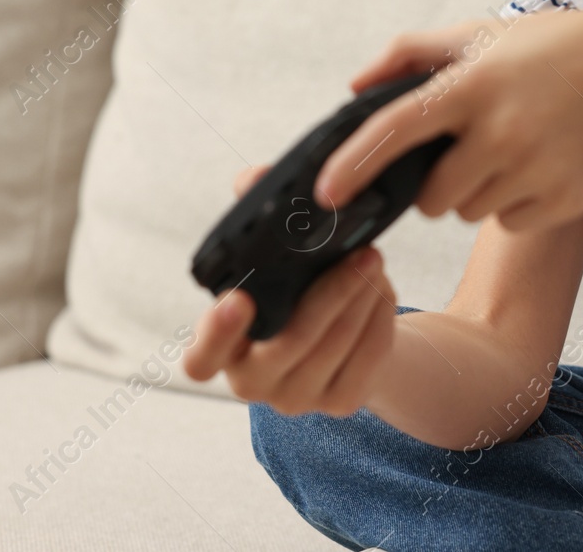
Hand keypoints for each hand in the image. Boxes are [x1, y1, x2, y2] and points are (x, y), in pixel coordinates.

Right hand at [182, 165, 399, 416]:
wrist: (347, 334)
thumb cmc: (297, 289)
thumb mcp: (276, 256)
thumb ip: (256, 216)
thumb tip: (252, 180)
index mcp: (223, 348)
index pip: (199, 361)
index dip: (215, 335)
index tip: (238, 298)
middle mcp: (254, 382)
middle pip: (289, 345)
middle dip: (328, 296)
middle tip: (359, 253)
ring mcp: (298, 399)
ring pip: (334, 348)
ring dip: (360, 298)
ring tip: (374, 258)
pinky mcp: (341, 403)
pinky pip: (367, 358)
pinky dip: (379, 319)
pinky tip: (382, 289)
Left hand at [312, 2, 582, 231]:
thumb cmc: (554, 45)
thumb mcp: (484, 33)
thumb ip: (412, 53)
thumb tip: (354, 86)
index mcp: (473, 84)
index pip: (396, 129)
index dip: (355, 163)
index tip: (325, 193)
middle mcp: (502, 130)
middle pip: (432, 198)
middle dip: (434, 186)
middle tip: (466, 153)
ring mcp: (538, 168)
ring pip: (470, 213)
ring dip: (477, 193)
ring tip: (515, 149)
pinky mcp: (567, 199)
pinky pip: (510, 223)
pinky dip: (515, 204)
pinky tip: (542, 166)